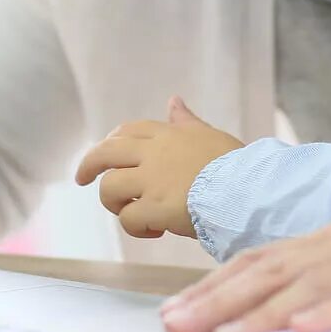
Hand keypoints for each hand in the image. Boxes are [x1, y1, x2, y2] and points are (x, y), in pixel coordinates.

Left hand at [74, 97, 243, 239]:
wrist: (248, 188)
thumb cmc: (235, 165)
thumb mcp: (208, 135)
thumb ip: (186, 122)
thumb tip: (174, 100)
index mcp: (168, 136)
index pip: (128, 131)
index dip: (110, 142)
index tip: (103, 155)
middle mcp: (154, 154)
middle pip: (105, 153)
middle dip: (88, 165)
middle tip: (82, 180)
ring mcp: (152, 180)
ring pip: (110, 188)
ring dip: (115, 204)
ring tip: (133, 213)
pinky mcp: (155, 208)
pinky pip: (128, 219)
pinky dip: (136, 228)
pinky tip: (155, 231)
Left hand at [160, 209, 330, 331]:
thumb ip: (328, 283)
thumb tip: (277, 313)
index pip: (261, 261)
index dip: (214, 286)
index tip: (175, 312)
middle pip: (272, 271)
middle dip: (218, 300)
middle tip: (176, 326)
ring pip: (310, 285)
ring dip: (261, 311)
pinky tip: (305, 330)